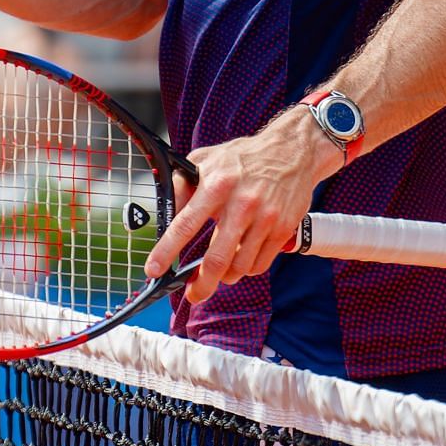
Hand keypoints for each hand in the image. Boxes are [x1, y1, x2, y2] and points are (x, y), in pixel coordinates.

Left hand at [143, 109, 341, 304]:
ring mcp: (265, 218)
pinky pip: (260, 264)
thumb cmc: (242, 157)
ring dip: (225, 276)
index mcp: (216, 185)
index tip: (154, 270)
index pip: (185, 224)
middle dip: (201, 284)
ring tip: (218, 273)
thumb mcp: (205, 160)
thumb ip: (182, 185)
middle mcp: (241, 204)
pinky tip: (240, 261)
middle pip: (217, 258)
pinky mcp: (283, 228)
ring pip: (240, 266)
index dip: (167, 250)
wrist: (291, 151)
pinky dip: (246, 269)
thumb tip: (166, 213)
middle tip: (192, 294)